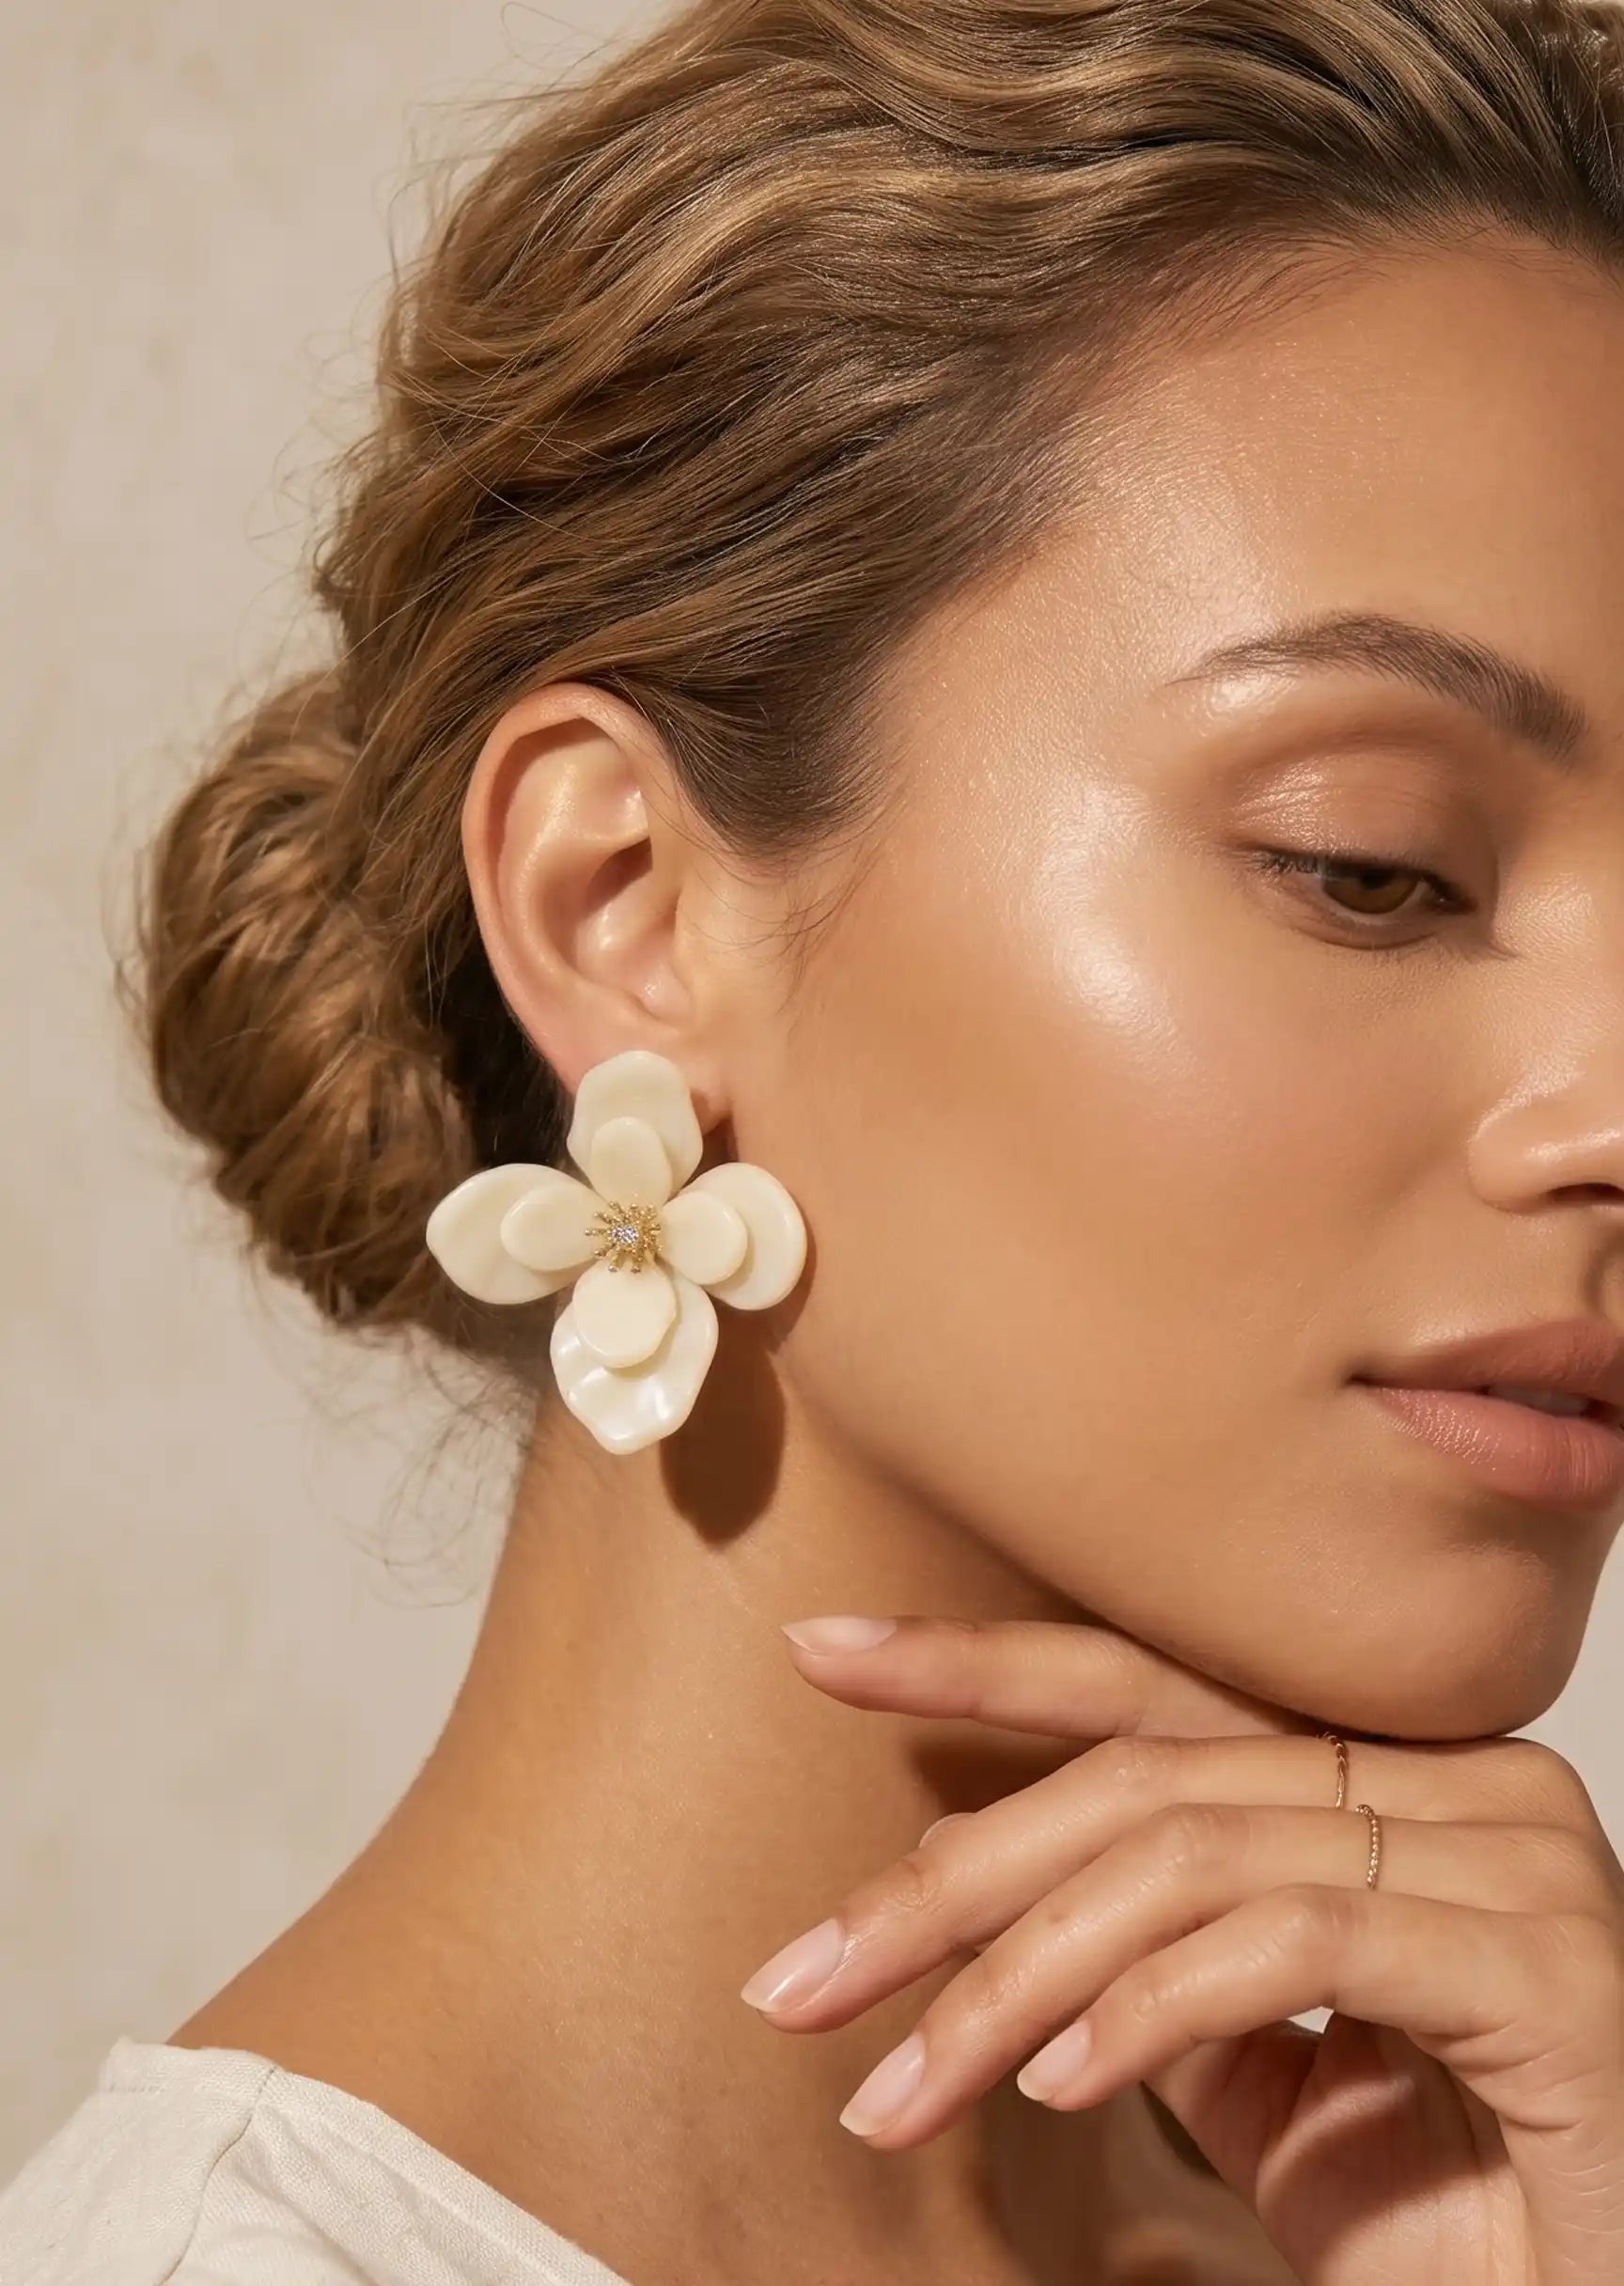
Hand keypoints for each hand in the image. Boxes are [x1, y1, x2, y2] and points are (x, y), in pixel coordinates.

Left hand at [740, 1613, 1623, 2282]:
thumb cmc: (1467, 2221)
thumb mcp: (1268, 2083)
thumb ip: (1161, 1976)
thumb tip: (998, 1932)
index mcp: (1390, 1776)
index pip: (1151, 1689)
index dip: (979, 1664)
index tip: (824, 1652)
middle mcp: (1461, 1778)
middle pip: (1146, 1775)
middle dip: (950, 1878)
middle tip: (800, 1977)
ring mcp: (1517, 1855)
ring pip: (1196, 1852)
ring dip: (1017, 1978)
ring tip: (903, 2088)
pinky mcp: (1550, 1961)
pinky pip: (1301, 1940)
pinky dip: (1155, 2006)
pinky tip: (1062, 2084)